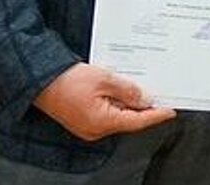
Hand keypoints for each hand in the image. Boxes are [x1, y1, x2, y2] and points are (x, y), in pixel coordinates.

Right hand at [32, 63, 174, 140]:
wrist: (39, 80)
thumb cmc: (68, 80)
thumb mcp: (105, 79)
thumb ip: (128, 91)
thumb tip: (145, 99)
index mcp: (102, 122)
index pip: (137, 121)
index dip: (156, 115)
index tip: (171, 110)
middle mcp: (96, 129)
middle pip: (128, 120)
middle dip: (144, 107)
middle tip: (160, 95)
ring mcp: (88, 126)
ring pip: (117, 116)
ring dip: (129, 103)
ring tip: (143, 89)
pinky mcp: (82, 120)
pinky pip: (106, 113)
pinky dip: (116, 103)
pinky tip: (122, 90)